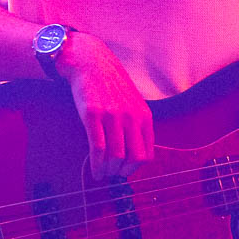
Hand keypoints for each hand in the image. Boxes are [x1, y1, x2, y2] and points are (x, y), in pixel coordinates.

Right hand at [57, 31, 154, 179]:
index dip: (135, 168)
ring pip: (115, 156)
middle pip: (133, 158)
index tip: (125, 172)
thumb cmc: (111, 85)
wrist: (91, 63)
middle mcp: (131, 117)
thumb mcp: (133, 103)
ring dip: (108, 171)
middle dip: (122, 173)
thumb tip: (134, 155)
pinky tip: (94, 170)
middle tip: (112, 176)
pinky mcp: (92, 116)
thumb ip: (136, 126)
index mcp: (144, 116)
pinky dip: (96, 165)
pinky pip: (98, 148)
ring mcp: (112, 116)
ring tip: (102, 174)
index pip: (147, 154)